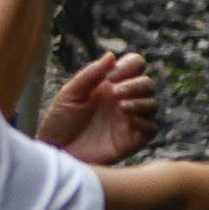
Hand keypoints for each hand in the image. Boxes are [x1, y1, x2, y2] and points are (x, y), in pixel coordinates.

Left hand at [37, 48, 156, 163]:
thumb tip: (111, 55)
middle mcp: (122, 100)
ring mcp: (128, 120)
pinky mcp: (131, 140)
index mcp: (109, 84)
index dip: (130, 65)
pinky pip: (152, 128)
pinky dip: (146, 122)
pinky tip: (129, 121)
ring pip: (152, 104)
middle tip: (116, 92)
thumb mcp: (70, 94)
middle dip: (136, 84)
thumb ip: (90, 74)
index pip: (134, 65)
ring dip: (141, 101)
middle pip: (147, 83)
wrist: (56, 153)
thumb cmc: (59, 122)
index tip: (111, 75)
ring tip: (121, 107)